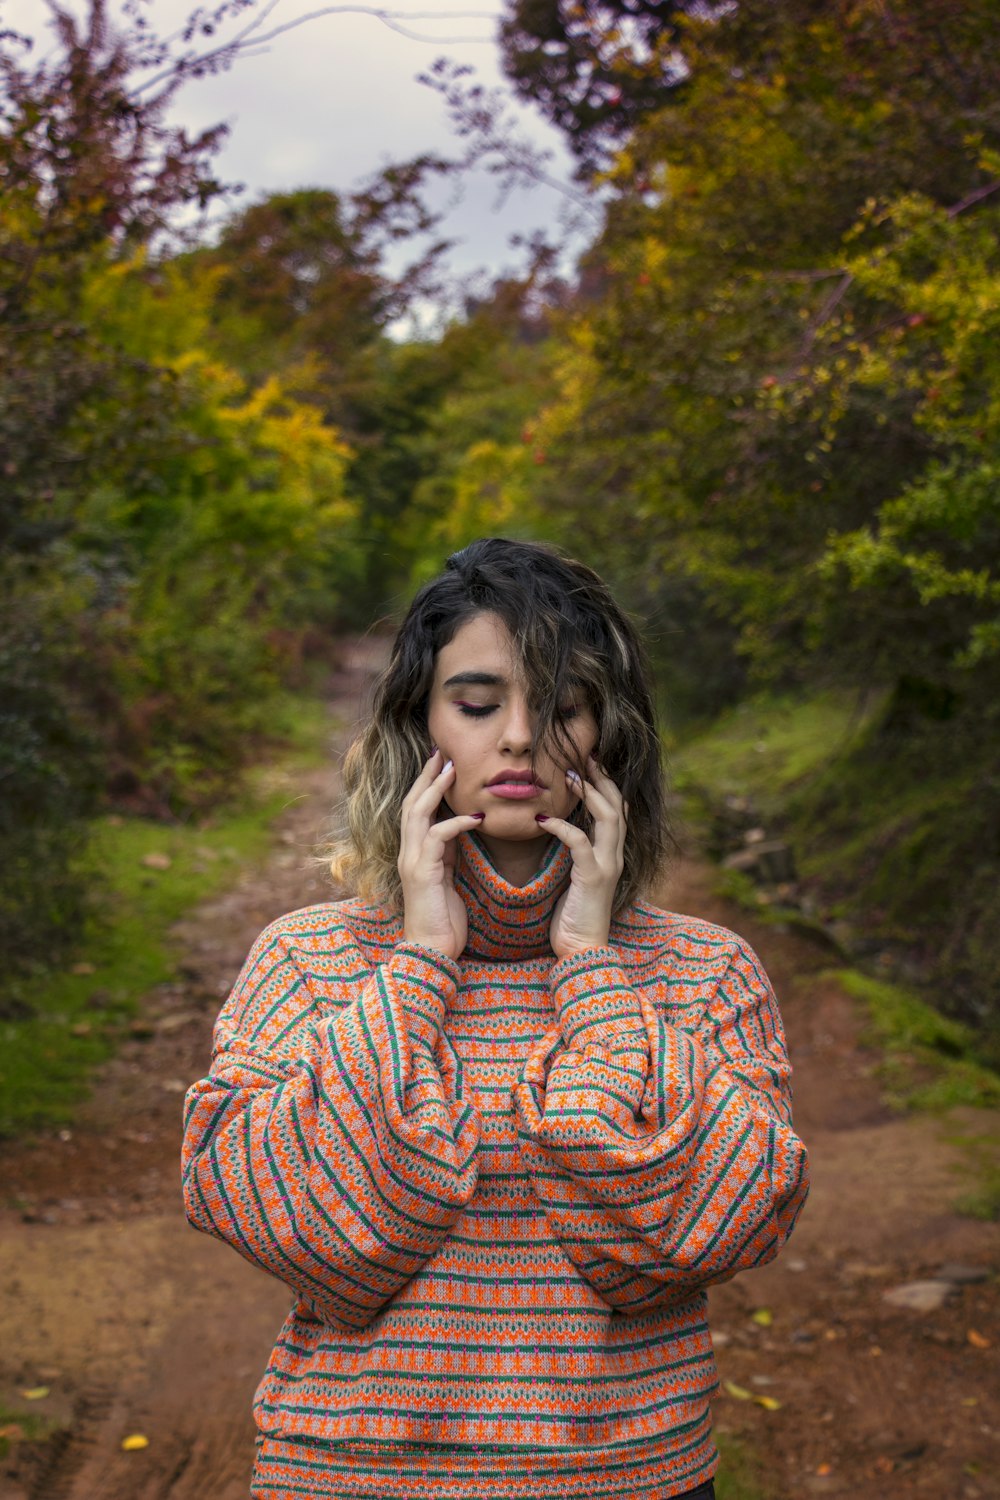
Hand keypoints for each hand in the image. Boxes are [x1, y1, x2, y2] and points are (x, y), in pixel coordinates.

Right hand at [399, 750, 482, 959]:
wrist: (432, 952)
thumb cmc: (443, 920)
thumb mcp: (448, 879)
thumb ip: (449, 854)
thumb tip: (461, 827)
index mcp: (414, 854)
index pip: (416, 811)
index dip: (427, 786)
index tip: (441, 764)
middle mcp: (407, 854)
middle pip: (411, 804)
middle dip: (426, 777)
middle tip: (441, 753)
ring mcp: (411, 863)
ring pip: (417, 814)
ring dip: (435, 789)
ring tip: (452, 770)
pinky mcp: (422, 874)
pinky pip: (437, 838)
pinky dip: (455, 823)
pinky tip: (476, 816)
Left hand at [544, 755, 626, 960]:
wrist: (581, 953)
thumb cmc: (572, 917)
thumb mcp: (575, 878)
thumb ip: (575, 854)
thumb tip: (559, 829)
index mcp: (610, 855)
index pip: (616, 810)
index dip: (605, 784)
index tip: (589, 762)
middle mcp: (614, 856)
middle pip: (618, 806)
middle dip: (602, 778)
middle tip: (585, 755)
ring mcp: (607, 867)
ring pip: (609, 818)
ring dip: (589, 793)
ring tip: (569, 775)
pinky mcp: (592, 879)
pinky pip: (580, 844)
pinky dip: (562, 827)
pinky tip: (542, 819)